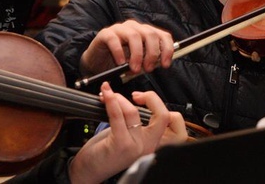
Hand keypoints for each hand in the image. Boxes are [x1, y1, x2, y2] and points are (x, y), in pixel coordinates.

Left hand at [69, 82, 186, 183]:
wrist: (88, 171)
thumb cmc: (107, 152)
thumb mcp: (130, 136)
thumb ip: (140, 121)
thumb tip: (139, 97)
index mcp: (154, 143)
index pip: (175, 122)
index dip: (164, 105)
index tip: (147, 100)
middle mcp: (149, 146)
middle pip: (164, 116)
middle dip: (152, 98)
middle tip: (137, 95)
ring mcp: (136, 146)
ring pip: (134, 112)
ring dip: (119, 98)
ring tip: (109, 95)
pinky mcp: (121, 144)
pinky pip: (118, 116)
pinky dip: (112, 101)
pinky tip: (106, 94)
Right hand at [80, 20, 175, 75]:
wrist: (97, 64)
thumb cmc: (120, 62)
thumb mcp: (139, 63)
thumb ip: (149, 61)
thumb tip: (159, 64)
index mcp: (146, 32)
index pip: (163, 36)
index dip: (167, 49)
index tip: (166, 64)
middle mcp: (135, 27)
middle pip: (150, 34)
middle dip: (152, 53)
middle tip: (149, 68)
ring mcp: (120, 29)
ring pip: (134, 36)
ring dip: (137, 54)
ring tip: (135, 69)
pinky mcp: (105, 34)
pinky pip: (114, 40)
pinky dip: (119, 52)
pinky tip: (120, 63)